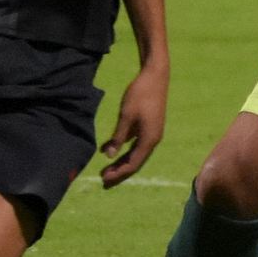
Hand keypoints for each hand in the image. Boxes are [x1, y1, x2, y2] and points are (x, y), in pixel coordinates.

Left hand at [99, 63, 167, 187]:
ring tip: (106, 170)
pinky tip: (110, 151)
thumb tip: (109, 155)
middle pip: (135, 162)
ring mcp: (151, 134)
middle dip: (119, 172)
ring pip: (135, 154)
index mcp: (149, 139)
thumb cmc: (140, 94)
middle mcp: (152, 140)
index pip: (133, 164)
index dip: (118, 173)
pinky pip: (135, 144)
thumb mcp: (126, 116)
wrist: (155, 76)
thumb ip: (118, 136)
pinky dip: (123, 149)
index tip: (104, 178)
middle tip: (103, 180)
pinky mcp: (148, 127)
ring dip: (120, 162)